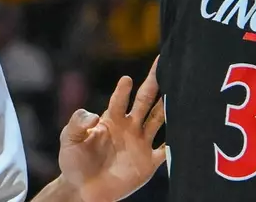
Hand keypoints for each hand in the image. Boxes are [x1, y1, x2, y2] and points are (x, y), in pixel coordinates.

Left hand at [57, 59, 167, 201]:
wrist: (83, 189)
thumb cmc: (74, 160)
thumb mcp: (69, 139)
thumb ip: (77, 123)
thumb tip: (94, 116)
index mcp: (111, 119)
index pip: (119, 100)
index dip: (123, 90)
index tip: (126, 80)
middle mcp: (129, 127)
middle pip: (144, 102)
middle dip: (153, 84)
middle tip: (163, 65)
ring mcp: (140, 143)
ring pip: (158, 120)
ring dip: (167, 107)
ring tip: (180, 93)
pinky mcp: (148, 163)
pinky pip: (165, 152)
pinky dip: (175, 144)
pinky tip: (185, 133)